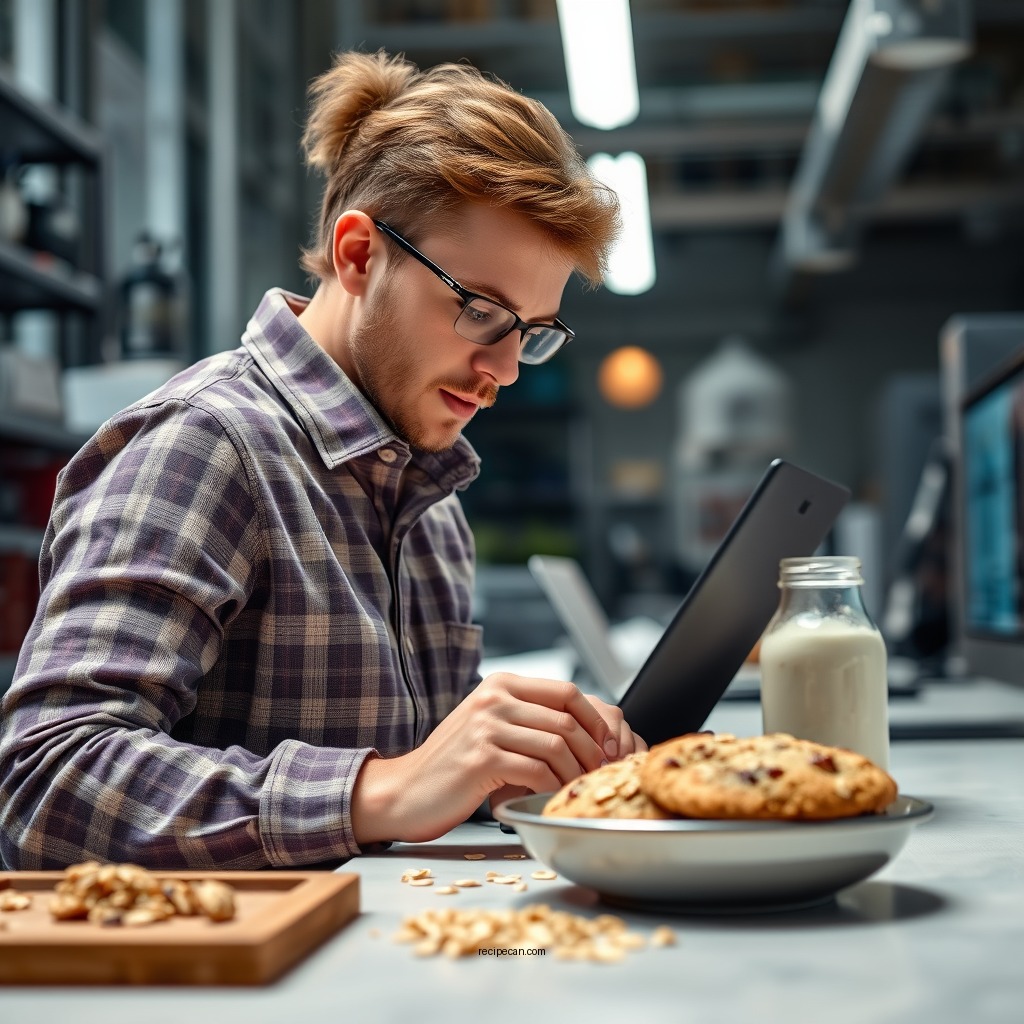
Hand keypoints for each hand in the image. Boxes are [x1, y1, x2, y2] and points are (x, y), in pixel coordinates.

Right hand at [350, 672, 640, 844]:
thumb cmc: (453, 765)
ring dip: (574, 773)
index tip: (607, 748)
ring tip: (573, 790)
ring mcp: (487, 726)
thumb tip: (586, 728)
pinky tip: (546, 798)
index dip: (595, 721)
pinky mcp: (482, 759)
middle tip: (598, 776)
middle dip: (591, 752)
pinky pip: (537, 770)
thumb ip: (527, 718)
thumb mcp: (489, 726)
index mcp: (500, 684)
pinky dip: (550, 787)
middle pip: (567, 718)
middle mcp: (494, 698)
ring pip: (557, 744)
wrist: (404, 791)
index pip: (567, 692)